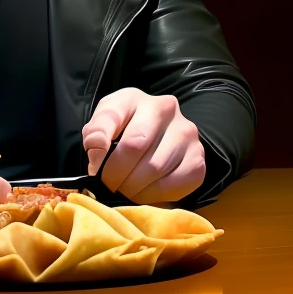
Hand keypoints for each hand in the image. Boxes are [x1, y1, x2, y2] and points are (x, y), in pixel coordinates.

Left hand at [81, 87, 206, 202]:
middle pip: (137, 149)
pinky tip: (147, 191)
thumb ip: (96, 132)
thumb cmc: (123, 128)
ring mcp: (187, 134)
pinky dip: (157, 195)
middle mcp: (168, 109)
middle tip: (110, 185)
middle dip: (117, 175)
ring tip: (126, 189)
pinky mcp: (198, 159)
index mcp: (137, 98)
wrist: (155, 134)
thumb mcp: (103, 123)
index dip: (101, 153)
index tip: (94, 169)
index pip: (115, 123)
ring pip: (156, 168)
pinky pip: (177, 183)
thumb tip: (98, 157)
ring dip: (135, 188)